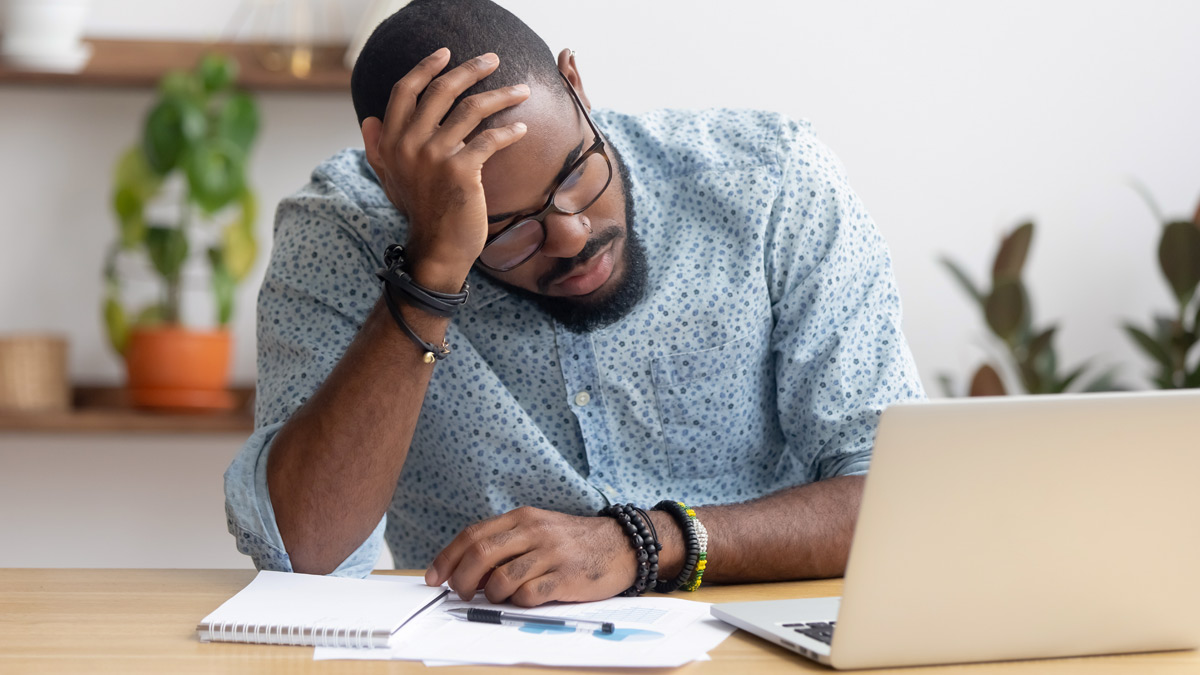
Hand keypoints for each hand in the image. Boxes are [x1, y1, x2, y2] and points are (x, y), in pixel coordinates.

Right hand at [360, 48, 530, 289]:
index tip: (447, 53)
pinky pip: (490, 139)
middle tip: (493, 59)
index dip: (426, 68)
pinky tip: (521, 129)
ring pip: (471, 109)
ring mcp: (435, 156)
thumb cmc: (419, 212)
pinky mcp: (461, 170)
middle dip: (470, 69)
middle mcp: (409, 143)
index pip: (405, 91)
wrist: (437, 249)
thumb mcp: (390, 178)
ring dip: (501, 95)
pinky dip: (509, 131)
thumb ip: (378, 148)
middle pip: (442, 91)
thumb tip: (367, 120)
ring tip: (522, 90)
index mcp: (392, 141)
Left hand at [425, 506, 637, 606]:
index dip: (447, 557)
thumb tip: (467, 571)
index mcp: (522, 517)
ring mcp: (550, 554)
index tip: (433, 577)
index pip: (472, 535)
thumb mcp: (537, 530)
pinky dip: (518, 602)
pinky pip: (528, 595)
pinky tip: (524, 599)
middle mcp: (534, 531)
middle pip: (480, 555)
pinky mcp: (565, 578)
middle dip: (461, 579)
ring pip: (501, 579)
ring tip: (497, 597)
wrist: (621, 545)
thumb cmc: (573, 541)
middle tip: (460, 593)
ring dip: (490, 595)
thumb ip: (505, 544)